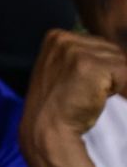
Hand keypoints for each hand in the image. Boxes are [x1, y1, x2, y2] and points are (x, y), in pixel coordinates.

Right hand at [22, 29, 126, 143]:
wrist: (48, 129)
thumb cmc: (59, 105)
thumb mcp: (63, 70)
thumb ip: (84, 56)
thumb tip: (119, 58)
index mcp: (56, 37)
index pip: (100, 45)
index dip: (102, 67)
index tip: (86, 84)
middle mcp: (64, 39)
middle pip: (112, 50)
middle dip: (112, 73)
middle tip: (91, 92)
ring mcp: (75, 51)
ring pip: (121, 61)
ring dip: (117, 81)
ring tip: (94, 95)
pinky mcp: (91, 65)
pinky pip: (125, 72)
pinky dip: (123, 88)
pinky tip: (101, 98)